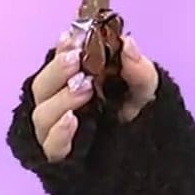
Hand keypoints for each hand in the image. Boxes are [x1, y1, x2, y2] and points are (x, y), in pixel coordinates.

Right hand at [27, 23, 159, 161]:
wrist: (153, 157)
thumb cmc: (142, 117)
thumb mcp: (147, 90)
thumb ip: (139, 70)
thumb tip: (128, 42)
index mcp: (77, 82)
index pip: (59, 62)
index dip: (62, 47)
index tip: (71, 36)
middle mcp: (61, 105)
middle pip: (42, 87)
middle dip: (56, 72)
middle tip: (74, 60)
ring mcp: (58, 131)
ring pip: (42, 115)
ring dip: (60, 100)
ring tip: (84, 89)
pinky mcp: (62, 157)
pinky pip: (50, 148)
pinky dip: (58, 134)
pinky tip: (71, 121)